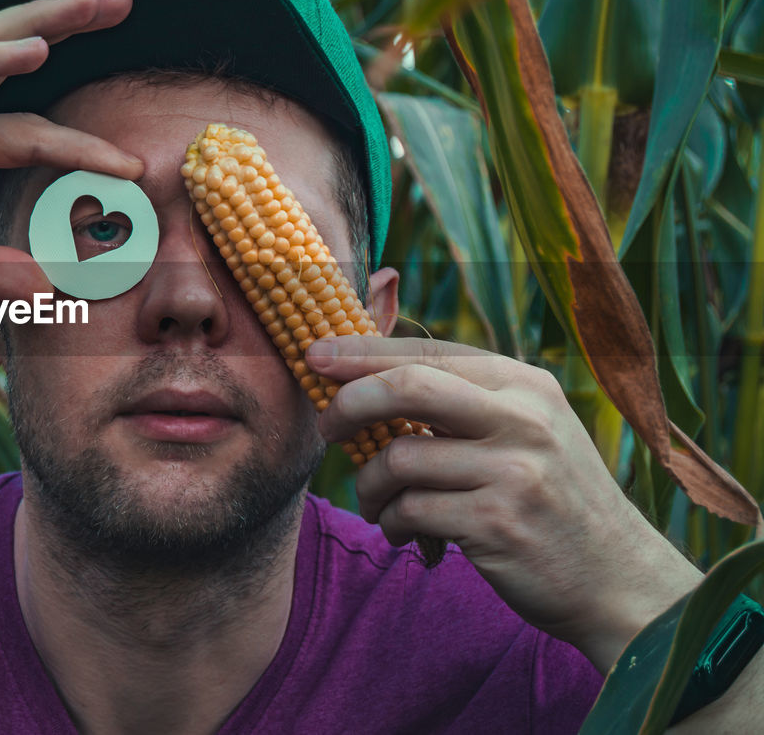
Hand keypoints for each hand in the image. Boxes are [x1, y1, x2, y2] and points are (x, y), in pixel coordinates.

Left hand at [305, 336, 702, 670]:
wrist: (618, 579)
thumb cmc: (551, 500)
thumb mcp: (527, 431)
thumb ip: (463, 400)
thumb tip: (364, 374)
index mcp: (525, 384)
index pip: (426, 353)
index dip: (361, 352)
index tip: (314, 355)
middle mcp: (523, 419)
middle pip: (406, 386)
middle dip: (349, 403)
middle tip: (326, 427)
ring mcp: (513, 471)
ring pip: (398, 458)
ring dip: (369, 486)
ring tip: (377, 504)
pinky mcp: (497, 523)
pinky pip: (408, 510)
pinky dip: (391, 522)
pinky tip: (404, 533)